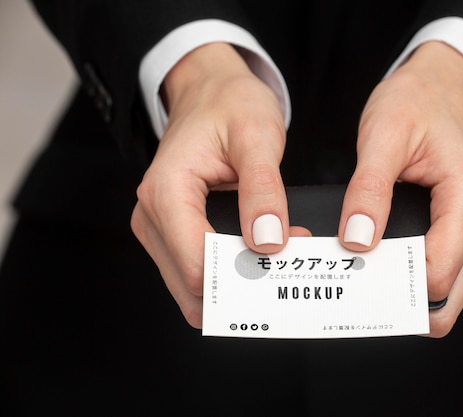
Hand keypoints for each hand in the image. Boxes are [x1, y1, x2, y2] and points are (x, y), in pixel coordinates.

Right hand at [131, 43, 307, 327]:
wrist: (209, 91)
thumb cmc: (229, 104)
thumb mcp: (257, 135)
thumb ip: (262, 188)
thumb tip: (267, 242)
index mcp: (167, 192)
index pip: (197, 264)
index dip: (242, 276)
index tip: (285, 265)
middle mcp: (153, 217)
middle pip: (193, 285)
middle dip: (241, 287)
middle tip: (287, 267)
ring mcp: (160, 229)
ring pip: (194, 287)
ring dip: (237, 283)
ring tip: (278, 259)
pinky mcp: (173, 233)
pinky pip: (199, 270)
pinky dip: (230, 273)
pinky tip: (260, 256)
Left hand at [339, 41, 462, 336]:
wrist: (445, 83)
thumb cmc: (419, 101)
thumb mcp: (384, 135)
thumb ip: (369, 189)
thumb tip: (358, 242)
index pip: (438, 275)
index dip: (395, 287)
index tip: (356, 281)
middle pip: (448, 296)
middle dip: (403, 300)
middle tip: (357, 288)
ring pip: (448, 289)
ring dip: (407, 291)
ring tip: (366, 275)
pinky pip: (443, 270)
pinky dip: (413, 276)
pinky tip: (383, 263)